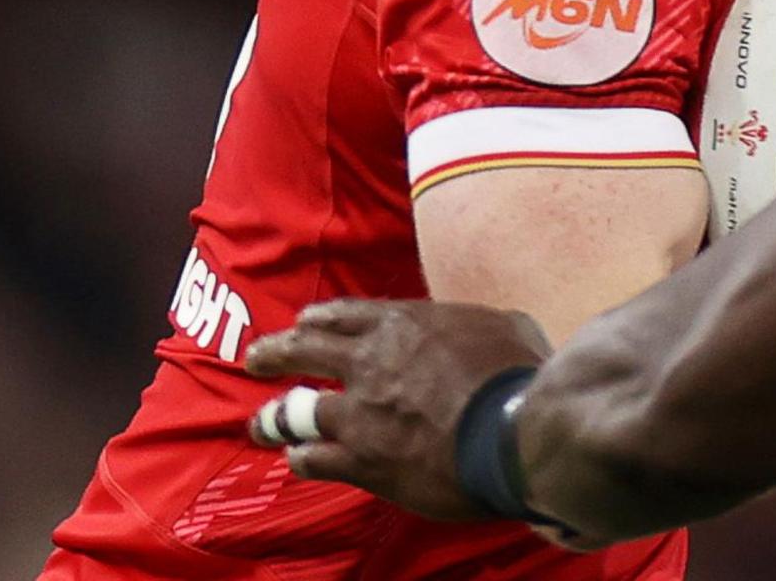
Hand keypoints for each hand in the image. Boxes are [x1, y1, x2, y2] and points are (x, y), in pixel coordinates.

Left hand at [245, 298, 551, 520]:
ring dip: (273, 417)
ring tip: (260, 423)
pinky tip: (297, 459)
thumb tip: (484, 330)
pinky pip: (313, 459)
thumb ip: (475, 325)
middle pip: (301, 351)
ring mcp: (358, 414)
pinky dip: (302, 458)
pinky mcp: (360, 460)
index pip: (343, 315)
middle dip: (274, 354)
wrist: (512, 432)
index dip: (319, 320)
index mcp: (401, 324)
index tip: (304, 323)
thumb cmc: (518, 375)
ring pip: (293, 412)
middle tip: (257, 359)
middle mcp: (368, 362)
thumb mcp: (506, 326)